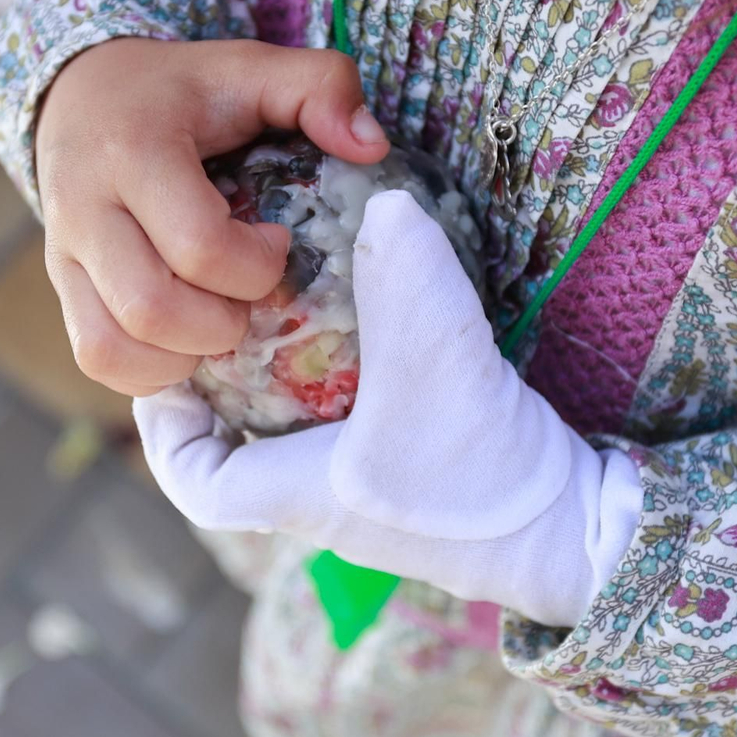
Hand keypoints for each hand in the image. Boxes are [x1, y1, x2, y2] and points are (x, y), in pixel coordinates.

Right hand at [37, 39, 389, 396]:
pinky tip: (185, 339)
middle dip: (224, 322)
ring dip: (184, 354)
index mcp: (134, 151)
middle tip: (249, 293)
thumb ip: (320, 87)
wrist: (81, 93)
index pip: (197, 246)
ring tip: (218, 318)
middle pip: (151, 308)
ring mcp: (63, 255)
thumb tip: (371, 147)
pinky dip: (149, 369)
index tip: (276, 239)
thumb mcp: (249, 67)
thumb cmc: (181, 90)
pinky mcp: (59, 287)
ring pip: (111, 347)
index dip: (256, 264)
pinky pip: (96, 358)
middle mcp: (85, 208)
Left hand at [133, 191, 643, 625]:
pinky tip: (375, 332)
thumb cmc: (483, 473)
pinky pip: (357, 429)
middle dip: (224, 390)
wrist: (572, 537)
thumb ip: (405, 273)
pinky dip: (350, 384)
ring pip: (298, 439)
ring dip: (286, 385)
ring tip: (290, 310)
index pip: (192, 479)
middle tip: (226, 316)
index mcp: (296, 491)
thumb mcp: (436, 356)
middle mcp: (324, 500)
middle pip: (239, 450)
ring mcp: (373, 495)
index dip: (164, 427)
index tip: (166, 367)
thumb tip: (386, 199)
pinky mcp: (420, 481)